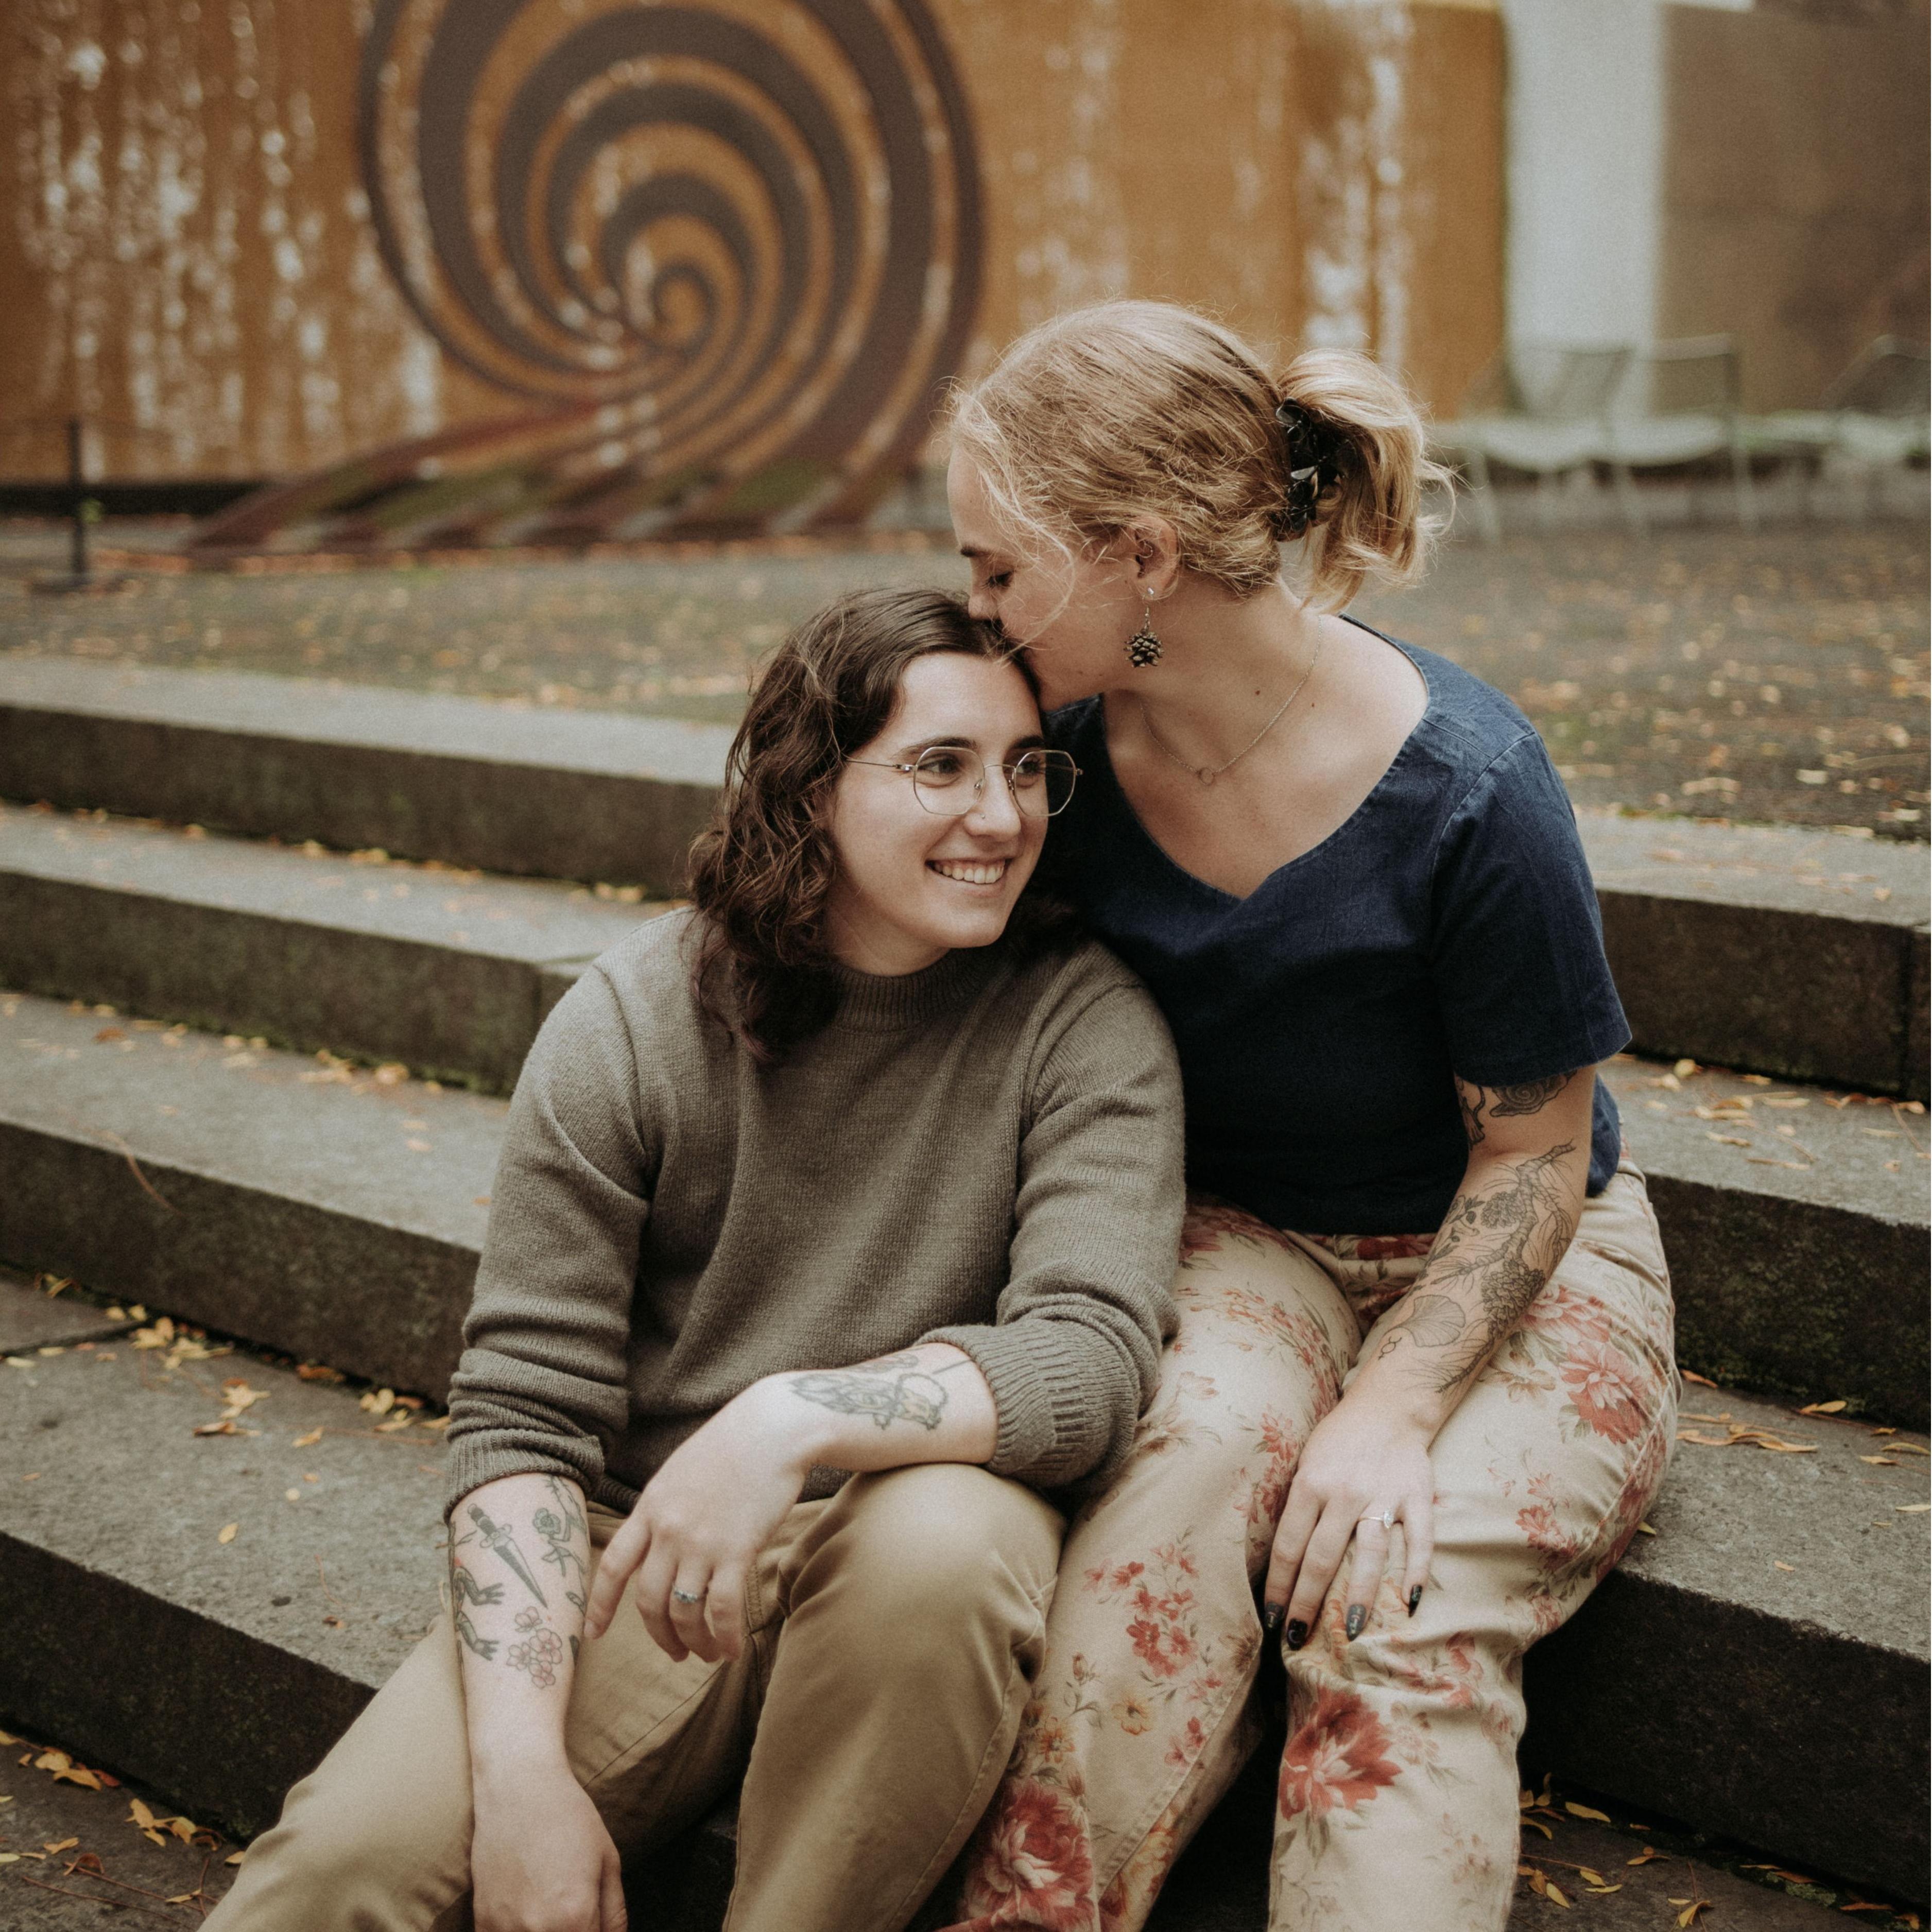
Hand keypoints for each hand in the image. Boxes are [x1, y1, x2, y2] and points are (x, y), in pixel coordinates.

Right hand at [471, 1760, 625, 1931]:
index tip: (592, 1922)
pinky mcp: (482, 1921)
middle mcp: (539, 1930)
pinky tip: (526, 1914)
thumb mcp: (608, 1861)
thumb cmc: (570, 1817)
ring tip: (549, 1907)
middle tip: (573, 1911)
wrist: (519, 1787)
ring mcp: (505, 1929)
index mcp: (576, 1918)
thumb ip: (614, 1913)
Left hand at [584, 1382, 805, 1664]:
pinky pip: (722, 1610)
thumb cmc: (733, 1445)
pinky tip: (734, 1648)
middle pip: (649, 1601)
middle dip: (660, 1636)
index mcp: (651, 1506)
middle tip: (675, 1652)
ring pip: (684, 1612)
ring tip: (709, 1652)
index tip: (592, 1634)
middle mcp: (669, 1528)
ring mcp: (701, 1541)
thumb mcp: (681, 1471)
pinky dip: (726, 1637)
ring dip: (695, 1642)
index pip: (612, 1565)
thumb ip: (665, 1508)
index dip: (599, 1605)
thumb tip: (658, 1544)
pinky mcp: (737, 1550)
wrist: (774, 1427)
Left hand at [1261, 1394, 1434, 1650]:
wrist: (1388, 1406)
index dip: (1279, 1586)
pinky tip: (1410, 1602)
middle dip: (1307, 1603)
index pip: (1288, 1546)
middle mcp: (1344, 1493)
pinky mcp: (1417, 1497)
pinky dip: (1416, 1570)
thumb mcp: (1306, 1463)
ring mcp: (1383, 1496)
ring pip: (1369, 1554)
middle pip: (1321, 1558)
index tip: (1271, 1618)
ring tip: (1348, 1632)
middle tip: (1297, 1639)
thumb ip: (1298, 1505)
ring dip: (1358, 1596)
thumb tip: (1281, 1558)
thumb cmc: (1338, 1440)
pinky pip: (1419, 1539)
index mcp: (1310, 1484)